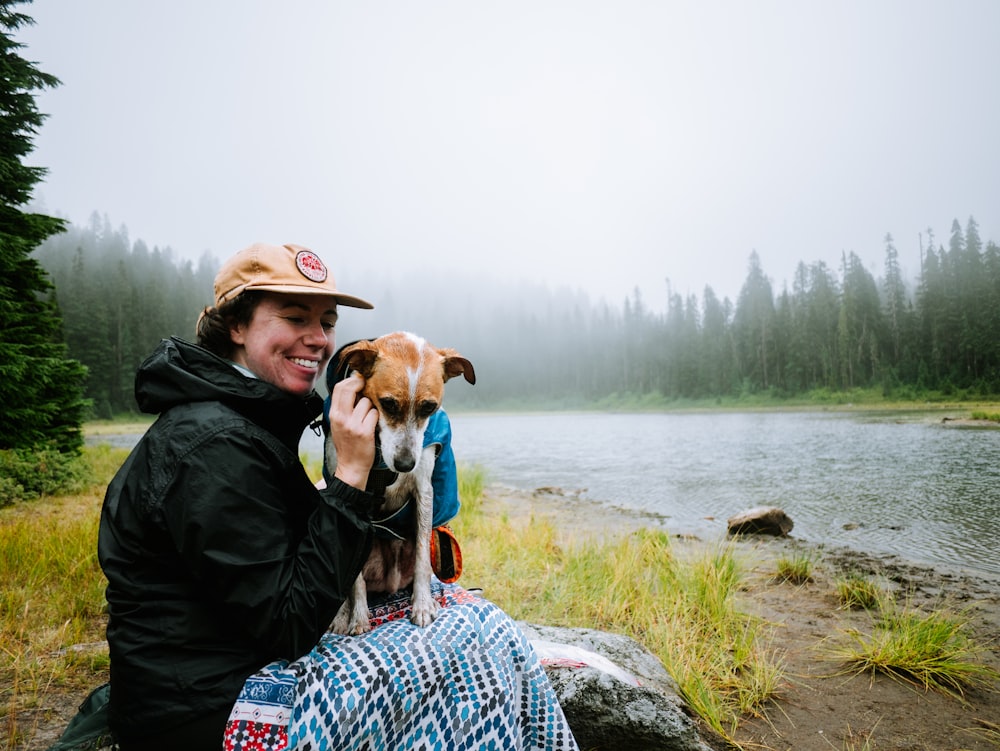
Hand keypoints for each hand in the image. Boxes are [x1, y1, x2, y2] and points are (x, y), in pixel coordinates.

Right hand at [327, 372, 377, 489]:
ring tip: (368, 417)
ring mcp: (353, 425)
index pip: (339, 388)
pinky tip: (373, 425)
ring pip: (367, 402)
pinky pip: (375, 414)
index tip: (359, 379)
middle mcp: (341, 418)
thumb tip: (354, 385)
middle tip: (367, 387)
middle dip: (361, 385)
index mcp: (334, 414)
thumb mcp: (338, 423)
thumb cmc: (347, 444)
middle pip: (351, 389)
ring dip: (371, 407)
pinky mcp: (365, 432)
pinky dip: (377, 417)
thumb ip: (344, 406)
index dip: (351, 380)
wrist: (351, 465)